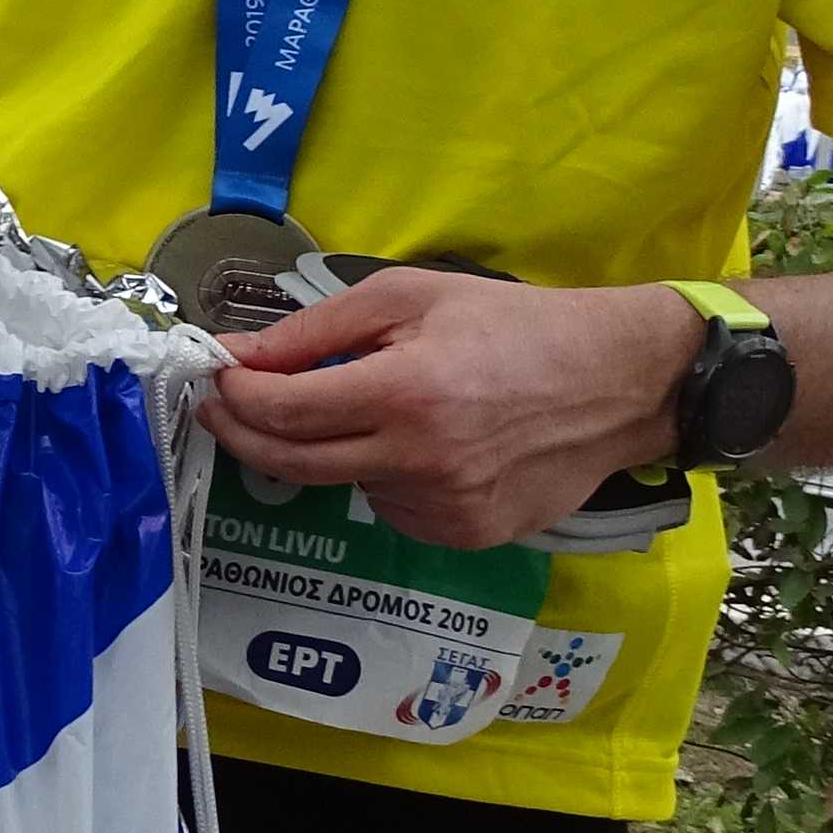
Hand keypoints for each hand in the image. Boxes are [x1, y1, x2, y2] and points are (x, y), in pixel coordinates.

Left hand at [201, 270, 694, 550]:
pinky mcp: (470, 536)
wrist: (618, 382)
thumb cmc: (514, 325)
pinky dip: (387, 475)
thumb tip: (240, 355)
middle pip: (296, 463)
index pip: (285, 411)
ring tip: (380, 406)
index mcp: (406, 392)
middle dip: (246, 434)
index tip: (215, 379)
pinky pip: (396, 508)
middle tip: (226, 408)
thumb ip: (318, 330)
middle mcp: (422, 461)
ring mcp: (447, 508)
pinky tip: (427, 444)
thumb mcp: (412, 296)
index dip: (236, 397)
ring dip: (336, 449)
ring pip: (348, 485)